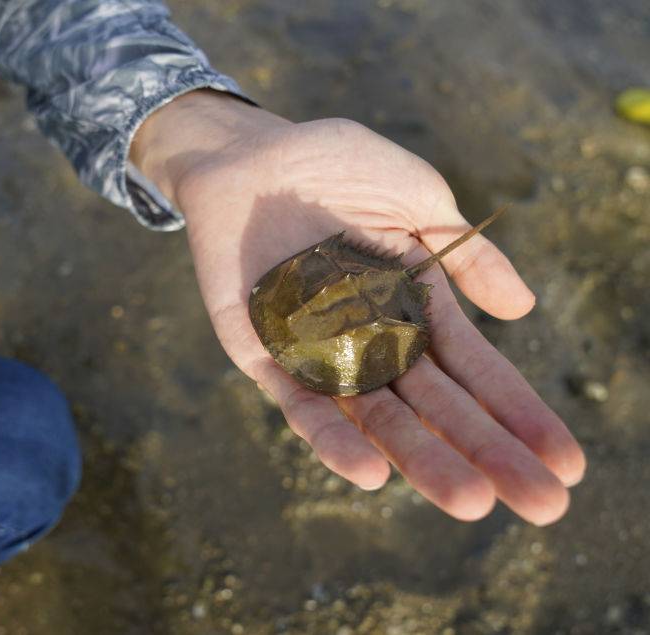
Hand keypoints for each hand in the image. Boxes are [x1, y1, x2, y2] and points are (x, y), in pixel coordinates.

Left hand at [132, 90, 585, 524]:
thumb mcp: (415, 197)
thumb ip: (465, 254)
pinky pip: (301, 404)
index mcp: (416, 306)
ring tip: (471, 501)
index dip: (518, 413)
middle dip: (487, 452)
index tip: (565, 462)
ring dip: (421, 459)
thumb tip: (523, 309)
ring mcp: (321, 352)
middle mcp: (374, 339)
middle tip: (543, 504)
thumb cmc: (334, 167)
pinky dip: (332, 438)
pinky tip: (372, 472)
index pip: (474, 370)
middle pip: (435, 406)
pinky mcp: (267, 355)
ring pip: (376, 417)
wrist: (249, 154)